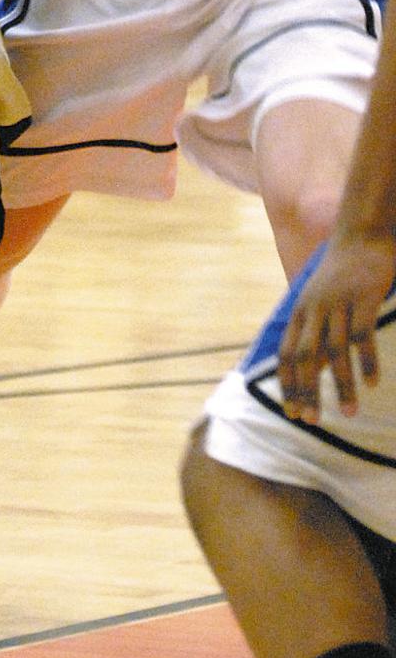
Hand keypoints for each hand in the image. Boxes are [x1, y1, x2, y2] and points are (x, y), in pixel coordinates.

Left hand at [276, 237, 393, 421]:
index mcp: (299, 312)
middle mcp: (313, 309)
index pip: (286, 355)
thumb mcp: (319, 302)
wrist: (361, 236)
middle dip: (307, 391)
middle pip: (304, 357)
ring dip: (341, 385)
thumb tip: (311, 370)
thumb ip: (315, 333)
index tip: (293, 413)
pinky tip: (372, 383)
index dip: (288, 385)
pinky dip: (366, 361)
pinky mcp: (362, 298)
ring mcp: (337, 303)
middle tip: (312, 421)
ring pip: (334, 352)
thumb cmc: (341, 274)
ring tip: (350, 412)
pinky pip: (362, 335)